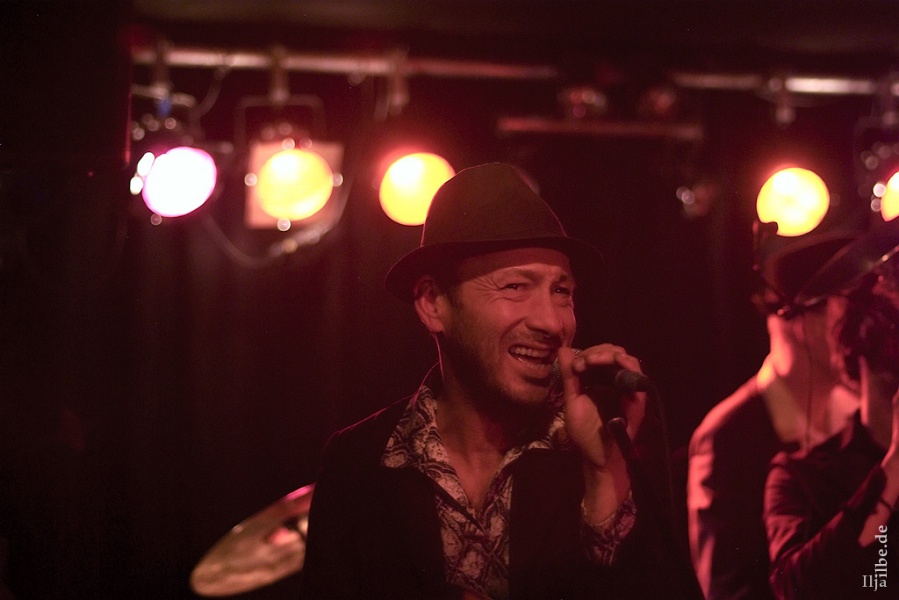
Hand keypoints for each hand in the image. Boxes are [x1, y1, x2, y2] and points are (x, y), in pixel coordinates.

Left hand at [556, 344, 646, 469]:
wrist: (598, 457)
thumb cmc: (585, 433)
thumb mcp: (572, 400)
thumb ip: (569, 376)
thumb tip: (563, 350)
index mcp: (600, 381)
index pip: (600, 355)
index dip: (588, 353)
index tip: (575, 365)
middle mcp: (616, 382)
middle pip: (614, 352)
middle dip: (597, 352)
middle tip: (582, 363)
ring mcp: (628, 389)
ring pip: (626, 359)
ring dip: (609, 354)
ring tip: (592, 361)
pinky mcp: (637, 398)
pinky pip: (637, 374)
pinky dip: (626, 363)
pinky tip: (612, 361)